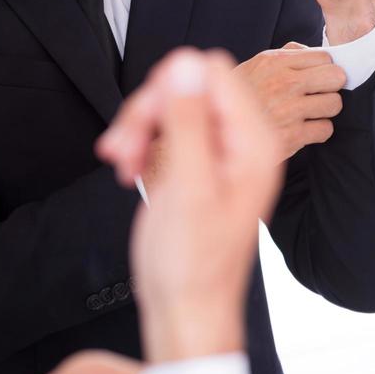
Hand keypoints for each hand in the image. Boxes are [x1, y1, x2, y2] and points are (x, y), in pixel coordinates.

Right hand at [98, 49, 281, 361]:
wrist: (186, 309)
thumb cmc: (191, 264)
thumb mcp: (186, 187)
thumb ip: (187, 121)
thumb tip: (186, 63)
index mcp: (252, 143)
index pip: (213, 72)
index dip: (171, 88)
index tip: (145, 121)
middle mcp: (241, 143)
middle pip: (188, 87)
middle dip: (148, 111)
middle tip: (123, 148)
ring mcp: (219, 155)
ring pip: (172, 107)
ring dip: (140, 129)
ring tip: (121, 163)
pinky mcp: (197, 166)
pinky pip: (167, 132)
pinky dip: (142, 144)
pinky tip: (128, 169)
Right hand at [234, 42, 345, 161]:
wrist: (215, 131)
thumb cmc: (240, 98)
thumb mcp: (255, 66)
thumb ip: (284, 54)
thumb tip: (310, 51)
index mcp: (275, 61)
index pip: (324, 56)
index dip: (324, 67)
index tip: (316, 77)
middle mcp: (284, 83)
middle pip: (336, 76)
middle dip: (331, 86)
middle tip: (317, 94)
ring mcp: (290, 110)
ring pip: (334, 104)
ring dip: (324, 111)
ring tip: (308, 113)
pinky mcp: (293, 136)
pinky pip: (325, 129)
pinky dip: (317, 132)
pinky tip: (302, 130)